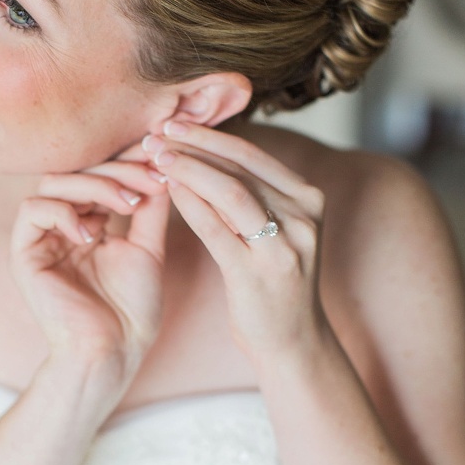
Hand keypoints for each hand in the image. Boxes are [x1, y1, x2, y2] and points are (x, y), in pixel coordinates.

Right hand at [10, 149, 171, 378]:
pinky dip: (64, 213)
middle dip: (117, 171)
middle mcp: (62, 227)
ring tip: (127, 205)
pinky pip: (32, 211)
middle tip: (150, 179)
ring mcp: (41, 240)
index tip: (160, 162)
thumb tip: (160, 164)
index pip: (99, 175)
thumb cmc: (132, 311)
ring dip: (94, 186)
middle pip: (77, 172)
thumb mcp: (148, 248)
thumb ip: (150, 208)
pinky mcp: (24, 255)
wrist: (113, 352)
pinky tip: (93, 235)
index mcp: (89, 224)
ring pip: (53, 184)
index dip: (127, 163)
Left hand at [117, 122, 327, 376]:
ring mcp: (285, 245)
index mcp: (309, 198)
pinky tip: (167, 191)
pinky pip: (217, 229)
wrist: (292, 343)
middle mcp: (303, 216)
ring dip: (189, 169)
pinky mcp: (259, 273)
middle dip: (196, 145)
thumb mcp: (275, 231)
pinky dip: (190, 205)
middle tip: (157, 131)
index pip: (254, 155)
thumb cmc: (274, 283)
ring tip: (155, 156)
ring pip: (230, 191)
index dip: (212, 134)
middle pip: (241, 166)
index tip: (176, 121)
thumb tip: (208, 153)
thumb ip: (254, 195)